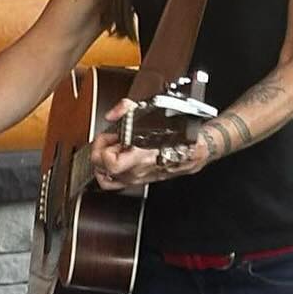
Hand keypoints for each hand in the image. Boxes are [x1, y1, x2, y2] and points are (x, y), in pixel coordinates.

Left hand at [90, 106, 211, 190]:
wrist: (192, 151)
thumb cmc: (176, 137)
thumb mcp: (151, 114)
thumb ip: (126, 109)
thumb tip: (112, 113)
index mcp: (140, 157)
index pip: (109, 162)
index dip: (102, 147)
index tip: (108, 136)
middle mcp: (135, 172)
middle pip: (102, 168)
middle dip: (100, 151)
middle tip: (108, 140)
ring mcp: (135, 179)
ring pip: (104, 178)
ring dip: (102, 162)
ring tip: (110, 149)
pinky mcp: (136, 181)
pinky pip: (113, 184)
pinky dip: (106, 174)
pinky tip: (110, 162)